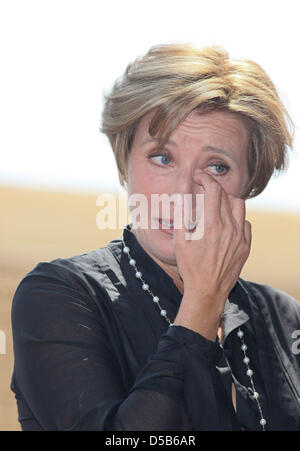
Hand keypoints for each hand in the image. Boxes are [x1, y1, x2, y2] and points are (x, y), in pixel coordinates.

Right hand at [172, 172, 250, 338]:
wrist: (207, 291)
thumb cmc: (190, 267)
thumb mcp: (179, 240)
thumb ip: (181, 215)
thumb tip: (181, 196)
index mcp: (211, 224)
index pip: (213, 189)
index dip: (205, 178)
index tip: (198, 177)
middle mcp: (229, 228)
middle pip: (226, 195)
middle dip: (213, 188)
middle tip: (203, 190)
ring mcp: (240, 237)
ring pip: (240, 206)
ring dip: (227, 200)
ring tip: (216, 205)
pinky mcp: (245, 246)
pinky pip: (246, 223)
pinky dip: (236, 218)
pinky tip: (226, 224)